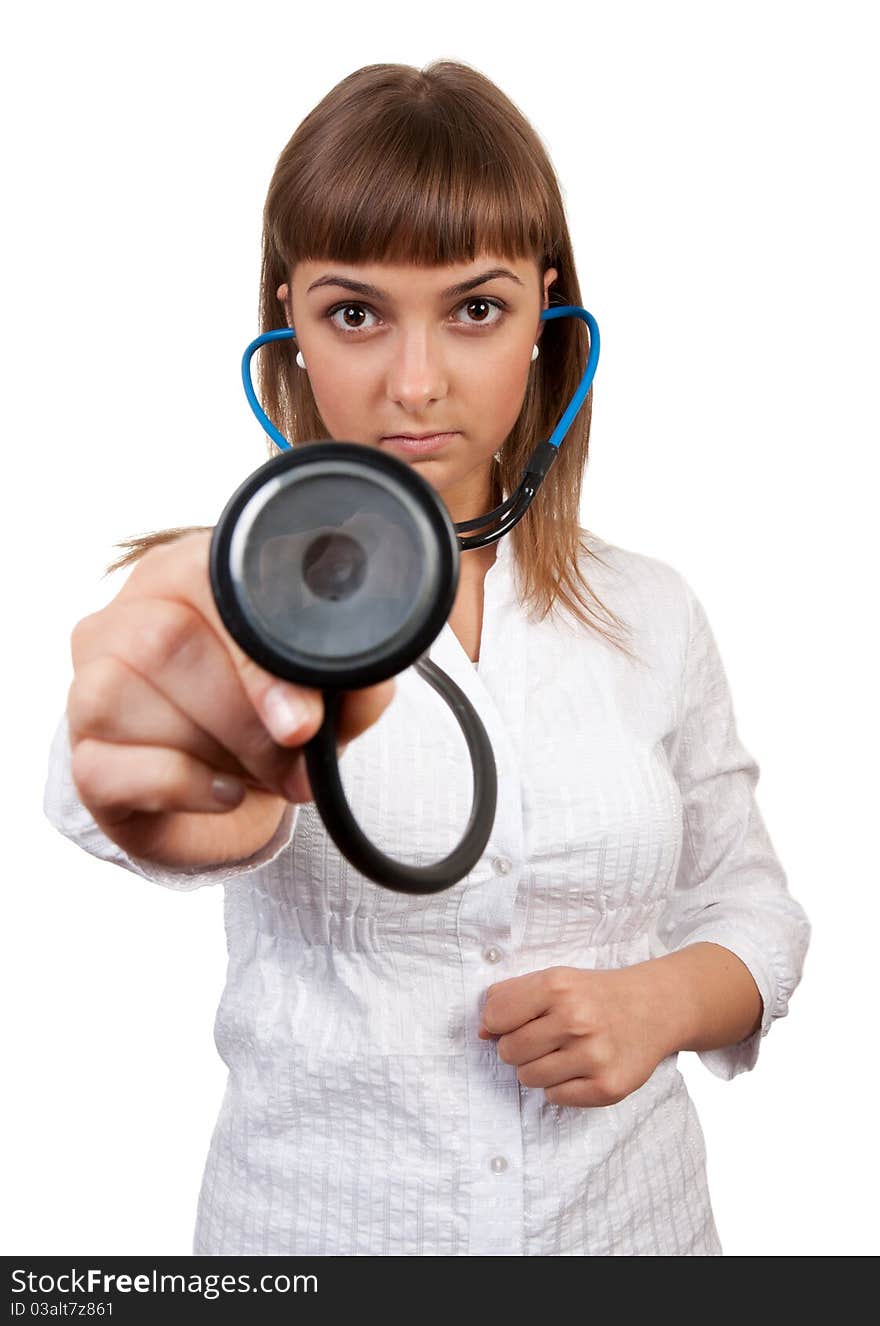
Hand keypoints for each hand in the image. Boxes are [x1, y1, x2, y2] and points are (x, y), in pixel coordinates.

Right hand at [67, 530, 395, 867]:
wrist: (233, 792)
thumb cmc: (272, 718)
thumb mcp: (328, 692)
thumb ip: (351, 679)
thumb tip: (359, 684)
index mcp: (189, 574)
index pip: (207, 580)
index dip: (258, 654)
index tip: (305, 718)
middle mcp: (127, 617)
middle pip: (165, 642)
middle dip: (247, 717)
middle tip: (297, 758)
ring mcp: (90, 684)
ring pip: (125, 699)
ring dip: (216, 751)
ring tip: (261, 773)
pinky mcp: (82, 757)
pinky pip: (107, 767)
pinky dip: (181, 786)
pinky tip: (223, 792)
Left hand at [477, 964, 674, 1107]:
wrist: (653, 1008)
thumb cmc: (593, 995)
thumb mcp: (554, 980)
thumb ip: (510, 997)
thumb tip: (480, 1032)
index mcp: (558, 987)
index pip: (495, 1016)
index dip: (498, 1022)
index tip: (514, 1020)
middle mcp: (576, 1020)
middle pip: (509, 1052)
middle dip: (518, 1047)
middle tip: (544, 1037)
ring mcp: (594, 1056)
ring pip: (529, 1078)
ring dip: (538, 1068)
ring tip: (562, 1051)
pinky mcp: (607, 1087)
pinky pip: (555, 1097)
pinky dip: (560, 1086)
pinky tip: (579, 1067)